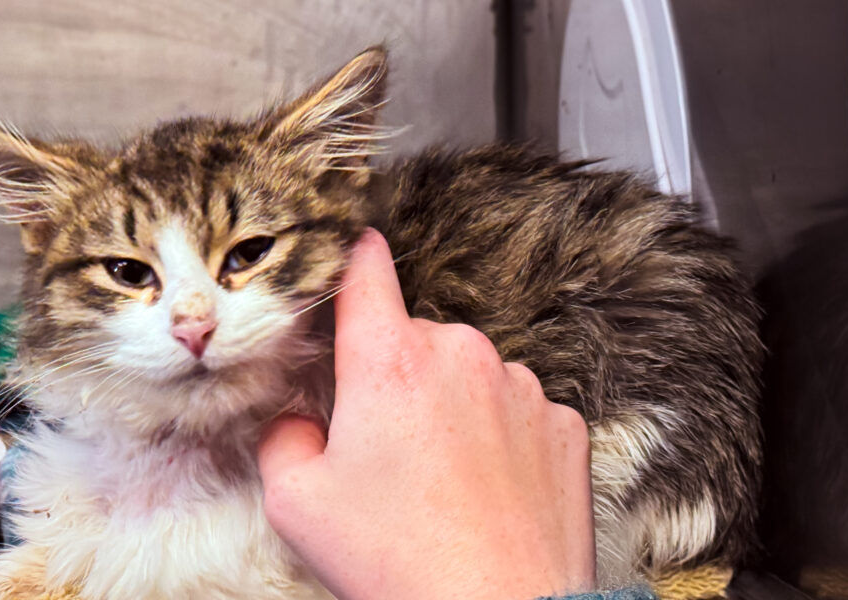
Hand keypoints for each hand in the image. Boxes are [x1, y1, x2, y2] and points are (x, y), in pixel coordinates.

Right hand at [258, 229, 595, 599]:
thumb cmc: (398, 561)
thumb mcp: (296, 504)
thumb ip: (283, 439)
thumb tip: (299, 423)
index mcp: (389, 360)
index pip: (365, 267)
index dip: (347, 256)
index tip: (344, 254)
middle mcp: (461, 355)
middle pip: (413, 338)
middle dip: (393, 378)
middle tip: (381, 450)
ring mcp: (522, 388)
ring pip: (467, 374)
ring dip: (448, 407)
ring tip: (438, 483)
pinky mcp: (564, 425)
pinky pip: (516, 411)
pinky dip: (497, 438)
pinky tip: (482, 491)